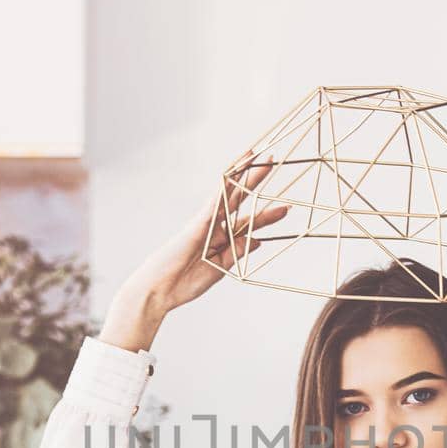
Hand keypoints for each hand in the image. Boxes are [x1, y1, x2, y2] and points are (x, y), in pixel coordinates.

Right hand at [100, 153, 288, 348]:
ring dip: (242, 175)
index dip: (267, 214)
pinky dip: (222, 191)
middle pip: (239, 197)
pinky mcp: (195, 226)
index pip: (248, 221)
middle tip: (273, 158)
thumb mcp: (220, 268)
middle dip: (256, 178)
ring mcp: (205, 223)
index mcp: (221, 238)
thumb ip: (237, 252)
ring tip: (258, 157)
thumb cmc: (185, 282)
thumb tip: (258, 240)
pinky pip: (211, 205)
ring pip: (227, 193)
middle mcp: (214, 226)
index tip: (286, 207)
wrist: (160, 290)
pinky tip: (233, 177)